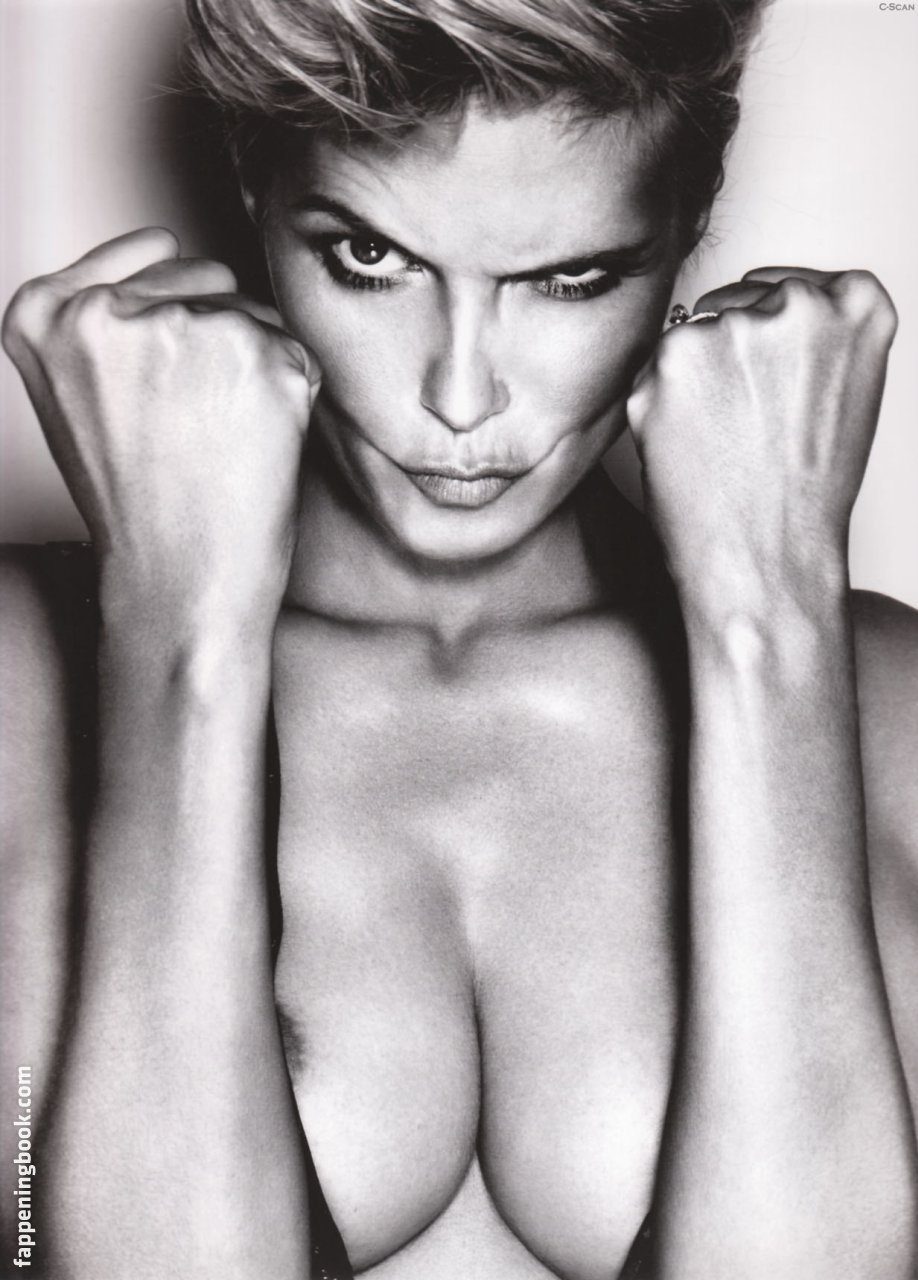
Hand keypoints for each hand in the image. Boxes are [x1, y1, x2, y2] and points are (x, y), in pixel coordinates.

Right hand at [2, 228, 319, 630]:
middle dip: (216, 341)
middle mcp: (105, 311)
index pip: (144, 257)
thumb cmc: (137, 503)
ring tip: (220, 439)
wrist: (179, 583)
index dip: (172, 314)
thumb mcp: (79, 394)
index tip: (169, 372)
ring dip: (256, 369)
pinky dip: (293, 395)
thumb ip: (103, 321)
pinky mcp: (256, 356)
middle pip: (205, 280)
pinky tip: (255, 446)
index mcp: (43, 315)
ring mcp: (183, 328)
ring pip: (256, 316)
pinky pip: (297, 351)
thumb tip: (165, 245)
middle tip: (191, 425)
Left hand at [627, 267, 896, 613]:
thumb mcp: (846, 397)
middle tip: (744, 421)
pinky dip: (658, 402)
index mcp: (857, 306)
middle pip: (741, 303)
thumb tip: (760, 311)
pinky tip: (689, 444)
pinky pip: (653, 366)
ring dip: (693, 377)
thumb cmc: (805, 496)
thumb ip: (814, 341)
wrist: (765, 558)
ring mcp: (733, 324)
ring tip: (720, 439)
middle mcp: (797, 303)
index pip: (799, 287)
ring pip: (693, 334)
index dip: (773, 331)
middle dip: (731, 352)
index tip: (771, 371)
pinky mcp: (674, 354)